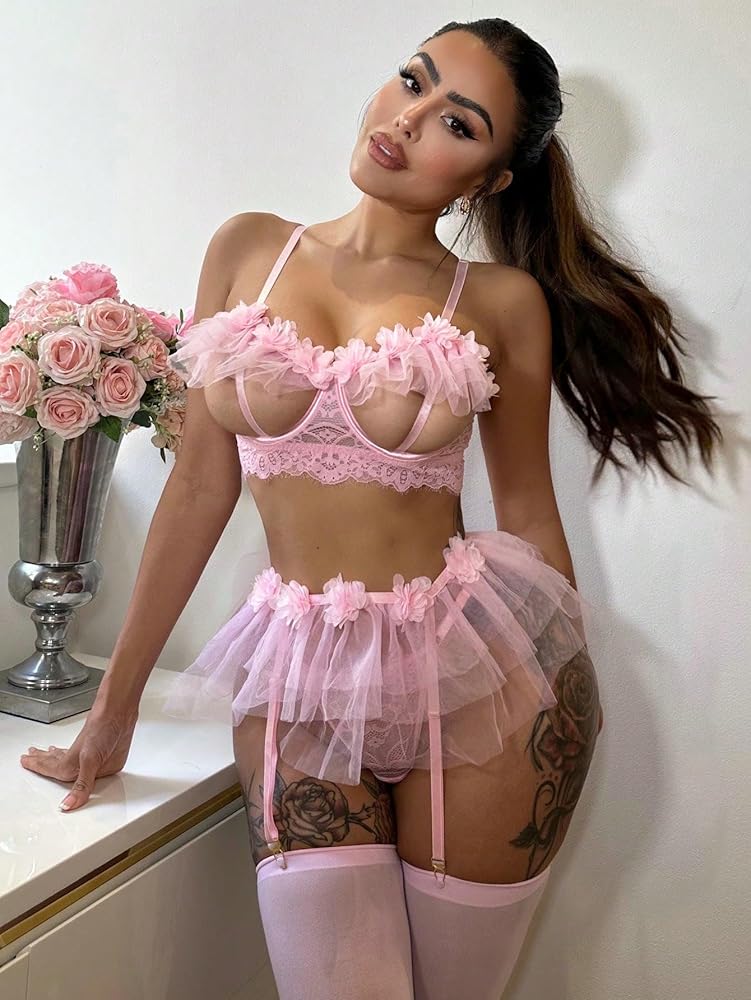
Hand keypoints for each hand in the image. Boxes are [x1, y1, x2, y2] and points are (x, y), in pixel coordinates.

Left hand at [19, 697, 138, 810]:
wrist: (120, 705)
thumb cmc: (110, 727)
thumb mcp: (92, 759)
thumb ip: (82, 785)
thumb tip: (70, 805)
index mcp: (95, 771)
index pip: (62, 775)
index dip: (42, 768)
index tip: (27, 763)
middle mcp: (95, 764)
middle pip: (62, 768)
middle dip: (42, 764)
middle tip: (27, 759)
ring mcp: (96, 753)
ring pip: (67, 759)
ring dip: (50, 757)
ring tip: (36, 753)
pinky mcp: (98, 742)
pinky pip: (73, 752)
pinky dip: (61, 751)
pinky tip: (57, 748)